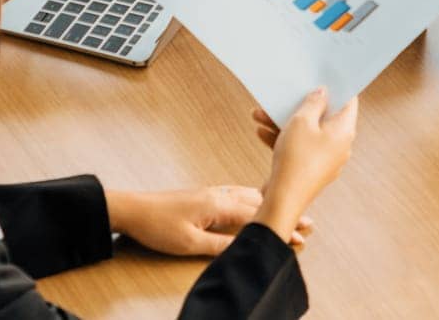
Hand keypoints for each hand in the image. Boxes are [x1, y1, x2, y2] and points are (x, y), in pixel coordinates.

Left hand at [106, 186, 313, 255]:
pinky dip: (253, 198)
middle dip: (282, 213)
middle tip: (306, 222)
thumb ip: (219, 244)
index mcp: (217, 204)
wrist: (133, 209)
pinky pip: (236, 194)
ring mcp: (210, 193)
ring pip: (248, 196)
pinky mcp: (203, 195)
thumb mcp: (189, 243)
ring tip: (287, 210)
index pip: (257, 216)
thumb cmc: (157, 226)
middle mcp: (217, 194)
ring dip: (269, 205)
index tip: (301, 234)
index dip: (279, 226)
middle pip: (258, 203)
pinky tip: (255, 200)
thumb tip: (245, 245)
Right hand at [250, 88, 357, 241]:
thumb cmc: (296, 158)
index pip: (348, 102)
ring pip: (306, 132)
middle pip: (323, 117)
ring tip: (259, 114)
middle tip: (286, 93)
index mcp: (344, 131)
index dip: (337, 87)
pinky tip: (261, 131)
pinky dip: (283, 138)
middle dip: (299, 105)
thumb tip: (322, 93)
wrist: (284, 199)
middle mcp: (339, 145)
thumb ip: (313, 103)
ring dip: (284, 121)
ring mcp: (325, 158)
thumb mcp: (302, 122)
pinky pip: (299, 146)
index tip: (325, 75)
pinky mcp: (311, 168)